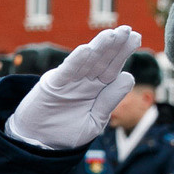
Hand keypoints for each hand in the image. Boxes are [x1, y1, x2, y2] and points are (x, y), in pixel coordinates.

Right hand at [7, 25, 142, 149]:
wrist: (38, 144)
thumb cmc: (66, 134)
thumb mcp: (94, 121)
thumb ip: (109, 102)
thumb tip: (128, 77)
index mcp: (96, 89)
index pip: (113, 68)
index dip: (124, 52)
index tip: (136, 38)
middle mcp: (84, 82)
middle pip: (102, 61)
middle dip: (115, 45)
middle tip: (127, 30)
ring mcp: (68, 82)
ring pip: (86, 62)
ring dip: (98, 48)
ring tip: (112, 34)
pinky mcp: (52, 86)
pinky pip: (66, 72)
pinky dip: (76, 61)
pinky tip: (87, 50)